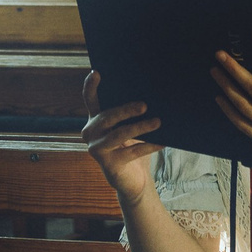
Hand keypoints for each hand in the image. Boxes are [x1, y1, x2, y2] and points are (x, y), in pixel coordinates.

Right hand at [79, 69, 160, 200]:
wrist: (131, 179)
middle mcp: (90, 133)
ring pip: (119, 134)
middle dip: (125, 110)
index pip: (90, 99)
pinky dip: (148, 146)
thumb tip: (149, 97)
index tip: (96, 72)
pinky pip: (131, 152)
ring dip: (140, 127)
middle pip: (107, 117)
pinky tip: (162, 142)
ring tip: (157, 122)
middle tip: (144, 105)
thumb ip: (130, 114)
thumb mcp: (128, 127)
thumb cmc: (131, 146)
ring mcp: (97, 149)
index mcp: (95, 119)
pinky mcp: (109, 165)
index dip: (91, 86)